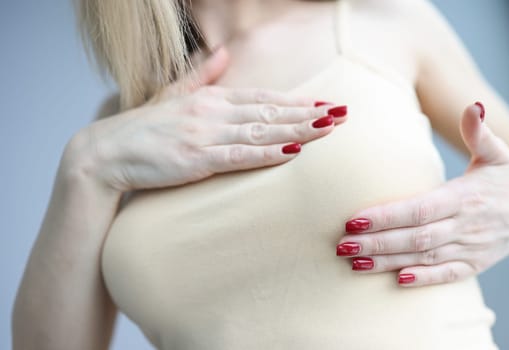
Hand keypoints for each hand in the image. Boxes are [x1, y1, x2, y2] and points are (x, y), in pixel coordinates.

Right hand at [65, 48, 347, 191]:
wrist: (104, 154)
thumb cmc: (141, 130)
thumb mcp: (172, 96)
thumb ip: (200, 76)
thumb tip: (221, 53)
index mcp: (209, 99)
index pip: (262, 99)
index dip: (296, 101)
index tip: (324, 103)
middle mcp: (212, 113)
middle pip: (270, 112)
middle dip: (309, 113)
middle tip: (342, 113)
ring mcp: (205, 135)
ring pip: (262, 130)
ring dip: (299, 129)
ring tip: (329, 127)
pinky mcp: (197, 160)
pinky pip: (240, 156)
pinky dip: (268, 152)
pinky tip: (294, 150)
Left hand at [336, 103, 508, 286]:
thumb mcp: (498, 153)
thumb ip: (480, 132)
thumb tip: (472, 106)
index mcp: (466, 196)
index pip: (421, 209)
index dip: (388, 216)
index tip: (354, 219)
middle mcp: (468, 225)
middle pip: (416, 237)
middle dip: (377, 242)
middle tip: (341, 245)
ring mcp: (473, 248)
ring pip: (425, 258)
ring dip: (389, 262)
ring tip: (354, 262)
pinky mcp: (477, 264)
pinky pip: (448, 275)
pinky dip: (425, 280)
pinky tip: (397, 281)